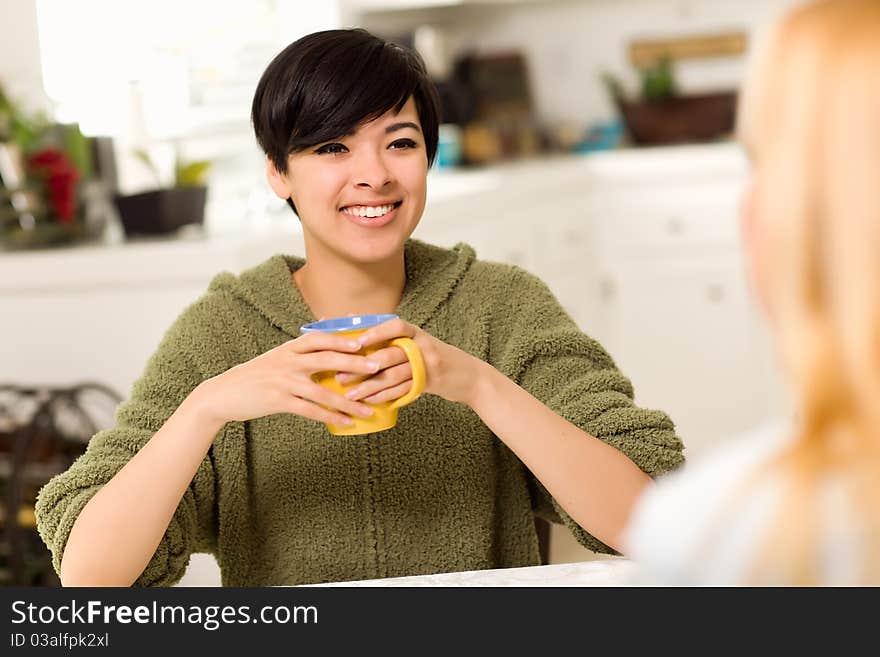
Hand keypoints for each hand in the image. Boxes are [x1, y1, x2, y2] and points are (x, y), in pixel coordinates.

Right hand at [191, 332, 381, 426]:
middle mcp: (287, 361)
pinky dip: (330, 417)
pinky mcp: (278, 401)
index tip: (363, 341)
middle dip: (353, 362)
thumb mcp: (278, 355)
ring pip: (322, 390)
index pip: (319, 338)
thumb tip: (328, 325)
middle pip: (326, 359)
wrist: (223, 394)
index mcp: (289, 348)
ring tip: (368, 408)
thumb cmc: (256, 375)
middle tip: (376, 366)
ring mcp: (283, 381)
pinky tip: (345, 423)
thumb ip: (303, 346)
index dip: (341, 338)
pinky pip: (310, 410)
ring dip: (348, 401)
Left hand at [334, 317, 484, 405]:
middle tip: (340, 375)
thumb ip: (394, 339)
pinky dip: (385, 396)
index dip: (376, 332)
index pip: (396, 326)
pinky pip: (404, 390)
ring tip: (350, 395)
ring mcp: (429, 365)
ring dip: (369, 387)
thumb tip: (356, 330)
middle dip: (362, 366)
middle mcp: (423, 346)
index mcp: (417, 333)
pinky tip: (370, 401)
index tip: (356, 341)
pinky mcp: (431, 383)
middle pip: (391, 354)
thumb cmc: (436, 359)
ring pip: (394, 376)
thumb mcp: (419, 344)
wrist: (471, 377)